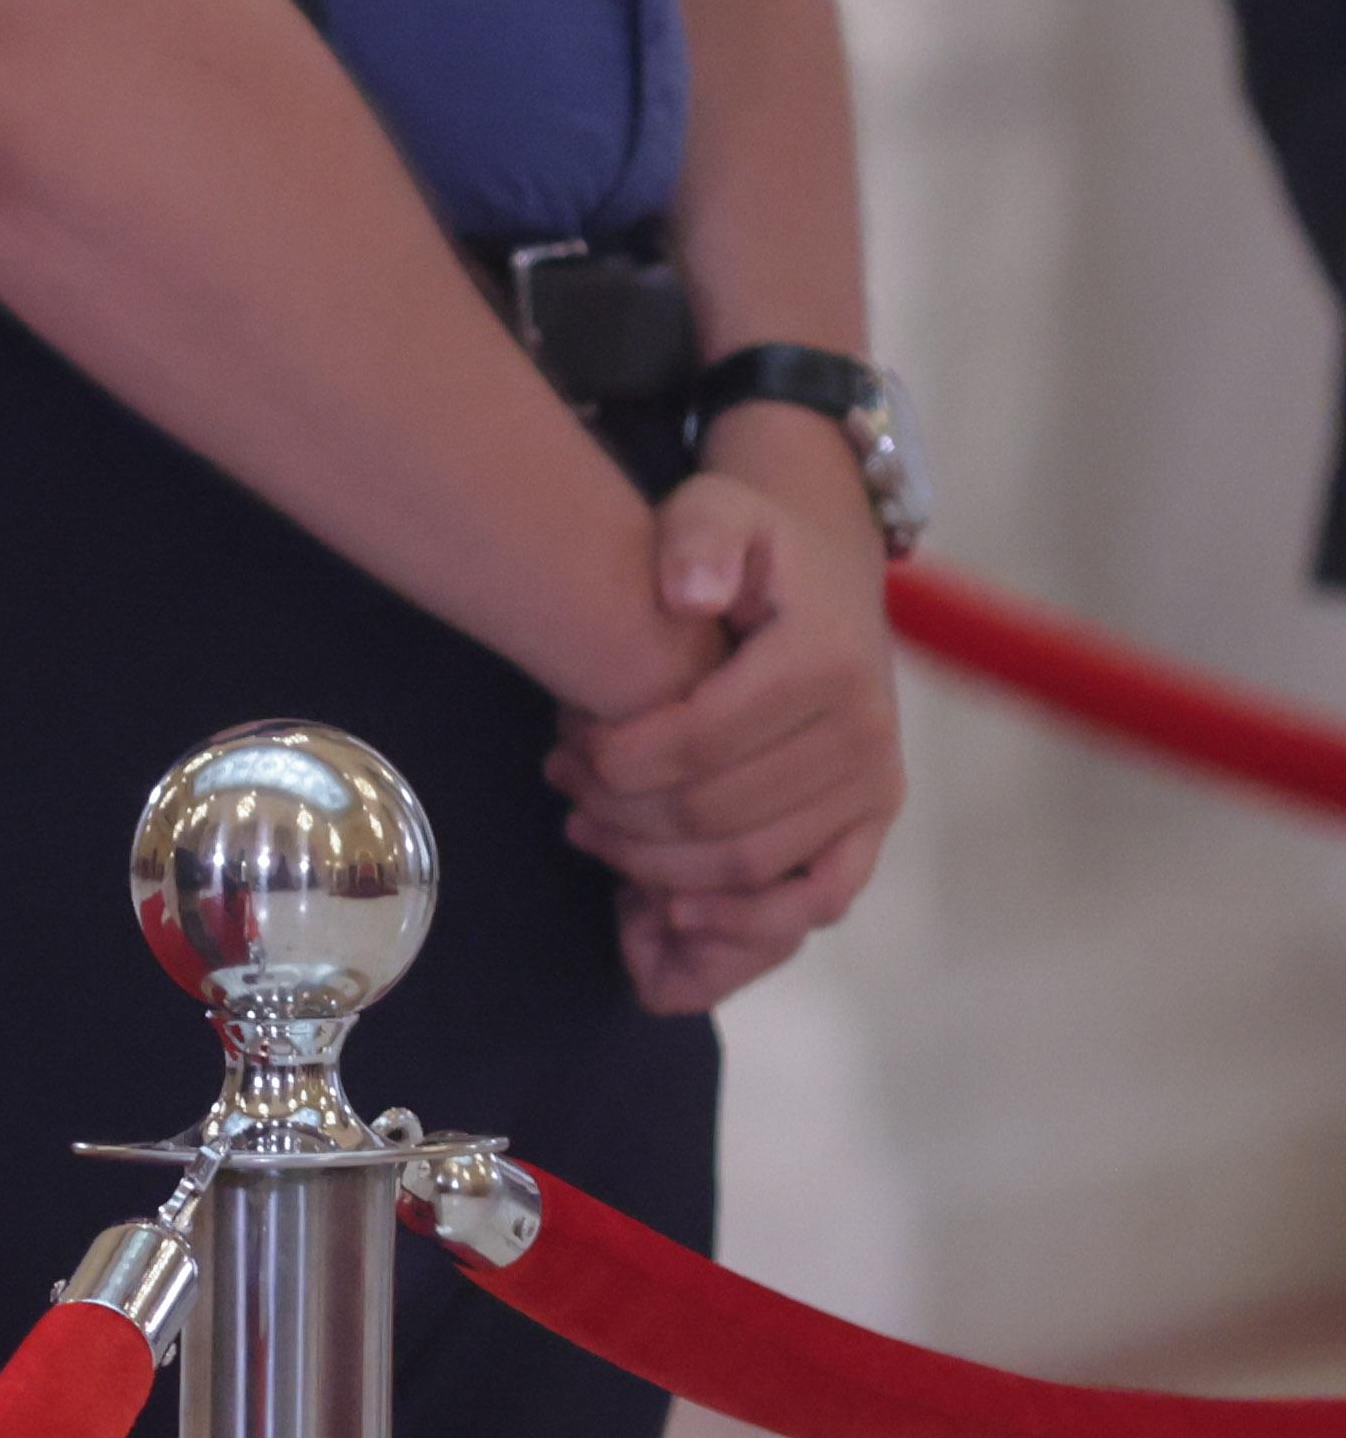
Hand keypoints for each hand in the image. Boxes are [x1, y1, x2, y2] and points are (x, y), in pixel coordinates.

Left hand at [551, 454, 904, 1016]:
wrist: (828, 574)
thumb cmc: (756, 547)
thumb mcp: (718, 511)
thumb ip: (697, 538)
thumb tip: (686, 593)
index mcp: (825, 665)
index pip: (700, 742)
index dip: (617, 760)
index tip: (563, 751)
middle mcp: (864, 736)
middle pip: (718, 815)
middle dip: (623, 816)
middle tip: (564, 792)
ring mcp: (873, 788)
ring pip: (753, 868)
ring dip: (659, 871)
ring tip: (592, 837)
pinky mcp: (871, 824)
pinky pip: (815, 900)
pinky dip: (742, 927)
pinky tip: (667, 917)